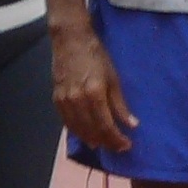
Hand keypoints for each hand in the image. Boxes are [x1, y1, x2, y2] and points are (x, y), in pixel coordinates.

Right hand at [50, 21, 137, 153]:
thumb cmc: (96, 55)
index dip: (116, 139)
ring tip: (103, 144)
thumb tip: (131, 125)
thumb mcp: (113, 78)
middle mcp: (77, 100)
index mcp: (94, 94)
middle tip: (117, 147)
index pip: (106, 126)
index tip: (126, 145)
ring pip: (78, 130)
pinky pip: (67, 122)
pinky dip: (77, 131)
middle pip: (92, 131)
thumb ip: (120, 104)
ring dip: (91, 140)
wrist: (70, 40)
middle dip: (106, 142)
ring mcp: (65, 101)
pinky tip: (85, 135)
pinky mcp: (56, 99)